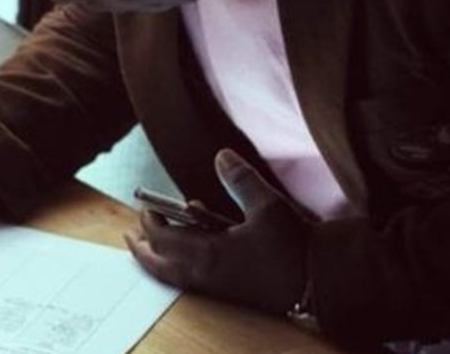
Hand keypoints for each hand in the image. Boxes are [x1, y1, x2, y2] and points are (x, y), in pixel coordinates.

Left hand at [124, 149, 309, 314]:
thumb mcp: (268, 206)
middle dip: (142, 249)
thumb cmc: (294, 246)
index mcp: (209, 254)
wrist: (319, 282)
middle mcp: (206, 275)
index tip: (146, 207)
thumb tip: (221, 156)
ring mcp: (216, 287)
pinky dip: (179, 267)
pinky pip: (191, 281)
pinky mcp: (228, 293)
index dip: (151, 223)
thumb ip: (240, 179)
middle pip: (160, 265)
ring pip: (174, 276)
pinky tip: (191, 250)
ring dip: (158, 260)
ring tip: (151, 246)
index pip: (163, 240)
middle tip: (131, 236)